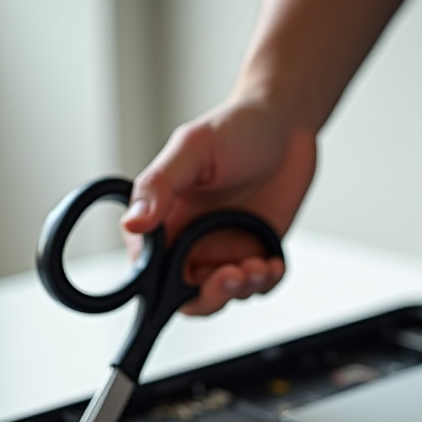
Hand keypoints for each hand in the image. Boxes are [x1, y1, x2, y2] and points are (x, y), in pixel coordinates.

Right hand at [122, 97, 315, 314]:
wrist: (288, 124)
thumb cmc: (238, 127)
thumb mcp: (193, 148)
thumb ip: (160, 185)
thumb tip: (133, 224)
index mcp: (164, 220)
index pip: (150, 273)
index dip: (166, 286)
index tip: (192, 275)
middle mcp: (190, 241)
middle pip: (188, 296)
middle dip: (212, 296)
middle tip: (233, 276)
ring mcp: (224, 250)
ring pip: (225, 296)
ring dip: (242, 289)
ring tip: (259, 263)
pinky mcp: (257, 254)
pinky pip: (258, 288)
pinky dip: (267, 283)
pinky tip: (274, 261)